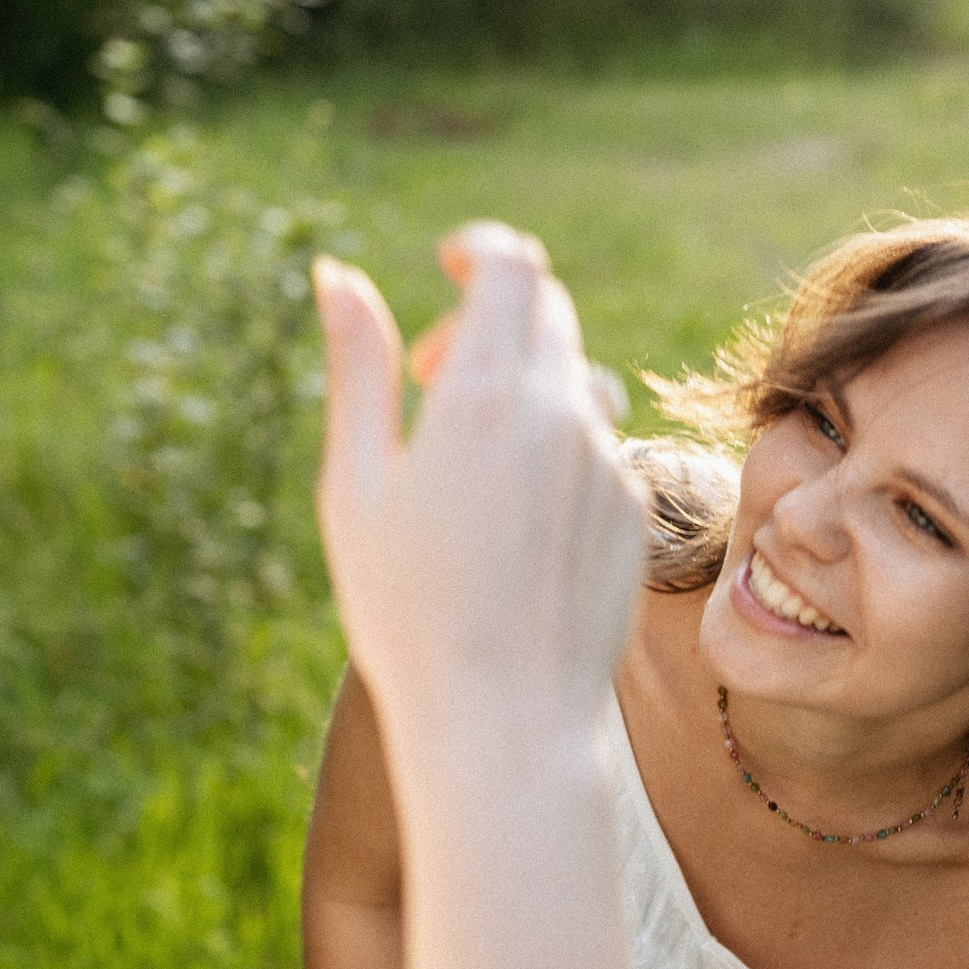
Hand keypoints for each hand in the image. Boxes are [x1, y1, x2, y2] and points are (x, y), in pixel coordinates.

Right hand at [312, 224, 647, 736]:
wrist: (506, 720)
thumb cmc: (406, 610)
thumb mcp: (355, 483)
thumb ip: (357, 367)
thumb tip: (335, 274)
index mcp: (487, 396)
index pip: (513, 267)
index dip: (481, 248)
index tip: (446, 263)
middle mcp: (562, 414)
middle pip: (547, 313)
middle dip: (487, 321)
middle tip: (424, 380)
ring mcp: (607, 463)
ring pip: (578, 377)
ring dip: (527, 383)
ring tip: (469, 452)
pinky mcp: (633, 511)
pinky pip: (598, 445)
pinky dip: (556, 445)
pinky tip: (509, 518)